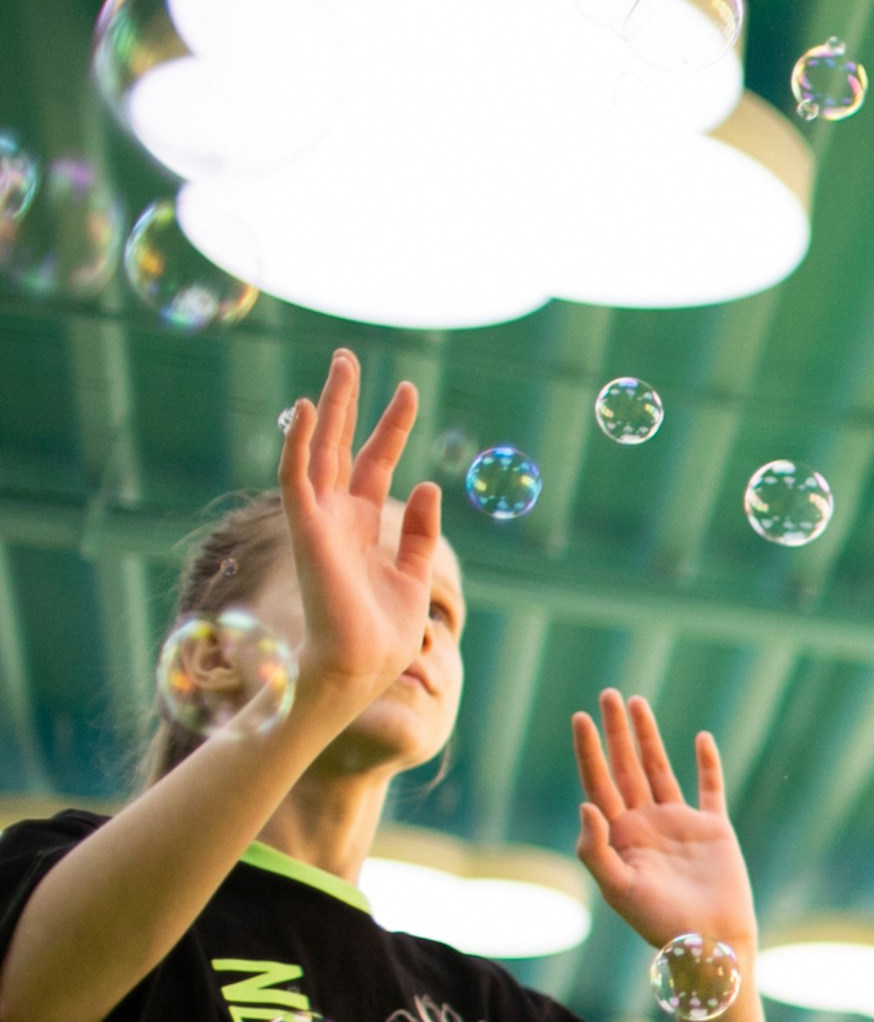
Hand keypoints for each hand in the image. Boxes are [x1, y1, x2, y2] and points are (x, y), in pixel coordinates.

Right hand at [276, 349, 440, 728]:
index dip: (391, 427)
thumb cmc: (385, 632)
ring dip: (329, 406)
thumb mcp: (415, 574)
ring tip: (340, 364)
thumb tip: (428, 486)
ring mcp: (320, 520)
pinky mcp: (307, 529)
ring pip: (320, 449)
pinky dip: (301, 442)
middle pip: (344, 446)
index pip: (377, 464)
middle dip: (350, 402)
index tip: (407, 390)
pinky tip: (310, 407)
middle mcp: (339, 517)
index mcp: (365, 527)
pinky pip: (297, 476)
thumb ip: (421, 532)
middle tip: (351, 356)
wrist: (361, 666)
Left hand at [572, 690, 757, 950]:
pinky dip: (707, 763)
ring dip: (648, 737)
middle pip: (626, 767)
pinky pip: (710, 788)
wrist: (709, 942)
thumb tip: (586, 803)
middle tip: (608, 694)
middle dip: (615, 732)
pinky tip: (700, 738)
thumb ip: (596, 850)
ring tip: (638, 702)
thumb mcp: (618, 889)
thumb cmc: (660, 924)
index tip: (580, 717)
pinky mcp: (713, 830)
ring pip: (660, 769)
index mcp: (620, 837)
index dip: (588, 751)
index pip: (598, 783)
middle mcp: (646, 824)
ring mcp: (680, 824)